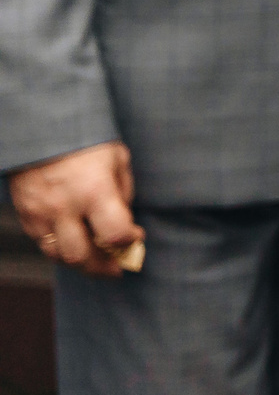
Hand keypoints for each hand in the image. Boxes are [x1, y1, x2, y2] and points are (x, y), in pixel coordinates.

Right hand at [10, 142, 140, 277]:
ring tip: (97, 257)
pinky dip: (60, 248)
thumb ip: (122, 192)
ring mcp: (40, 214)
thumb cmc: (84, 139)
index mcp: (94, 190)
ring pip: (58, 256)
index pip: (114, 234)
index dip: (129, 241)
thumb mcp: (116, 157)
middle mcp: (64, 208)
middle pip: (82, 257)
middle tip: (117, 266)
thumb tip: (125, 221)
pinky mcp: (25, 215)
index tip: (136, 236)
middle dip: (103, 267)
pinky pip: (42, 243)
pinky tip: (75, 240)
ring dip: (80, 261)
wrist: (41, 127)